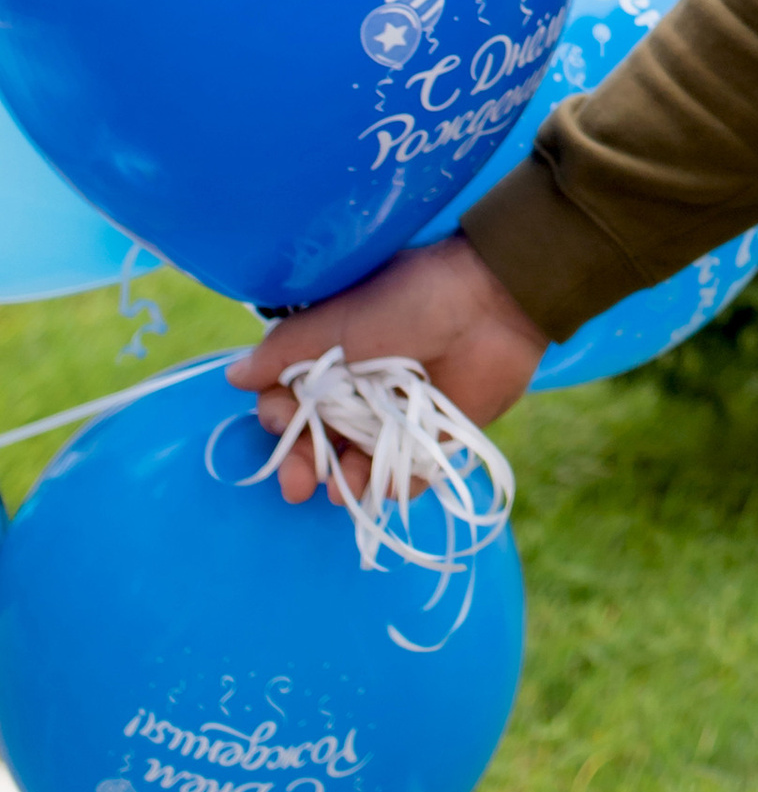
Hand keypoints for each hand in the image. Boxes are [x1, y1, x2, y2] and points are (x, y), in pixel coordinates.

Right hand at [225, 236, 547, 503]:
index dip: (281, 424)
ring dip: (347, 482)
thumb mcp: (336, 322)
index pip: (289, 405)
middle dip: (305, 467)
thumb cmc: (407, 301)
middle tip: (298, 488)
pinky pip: (405, 475)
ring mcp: (394, 418)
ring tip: (345, 490)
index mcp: (330, 361)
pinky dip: (395, 484)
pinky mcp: (433, 438)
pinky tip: (389, 483)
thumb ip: (284, 354)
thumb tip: (233, 377)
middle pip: (318, 444)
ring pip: (357, 466)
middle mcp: (357, 394)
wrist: (490, 303)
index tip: (284, 428)